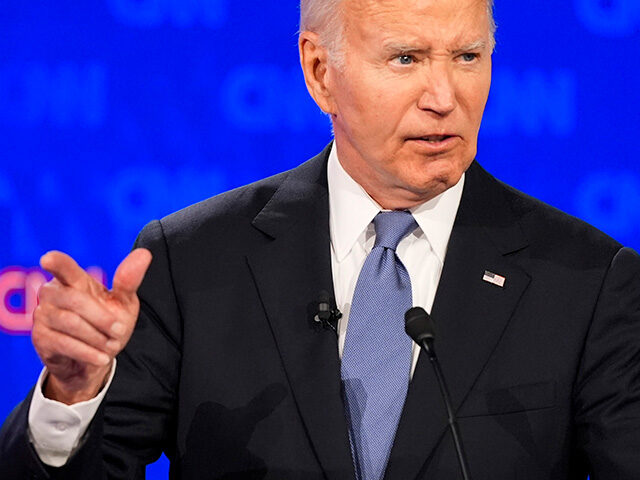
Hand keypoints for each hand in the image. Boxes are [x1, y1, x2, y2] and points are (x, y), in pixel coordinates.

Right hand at [32, 249, 151, 404]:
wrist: (95, 359)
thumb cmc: (108, 323)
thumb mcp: (123, 303)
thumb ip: (129, 280)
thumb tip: (144, 254)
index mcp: (73, 280)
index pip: (63, 267)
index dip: (56, 262)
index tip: (48, 259)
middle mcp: (53, 293)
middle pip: (74, 300)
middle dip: (102, 318)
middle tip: (120, 330)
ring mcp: (43, 315)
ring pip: (70, 323)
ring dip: (97, 337)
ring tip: (111, 345)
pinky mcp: (41, 338)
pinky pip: (63, 343)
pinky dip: (87, 352)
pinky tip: (102, 357)